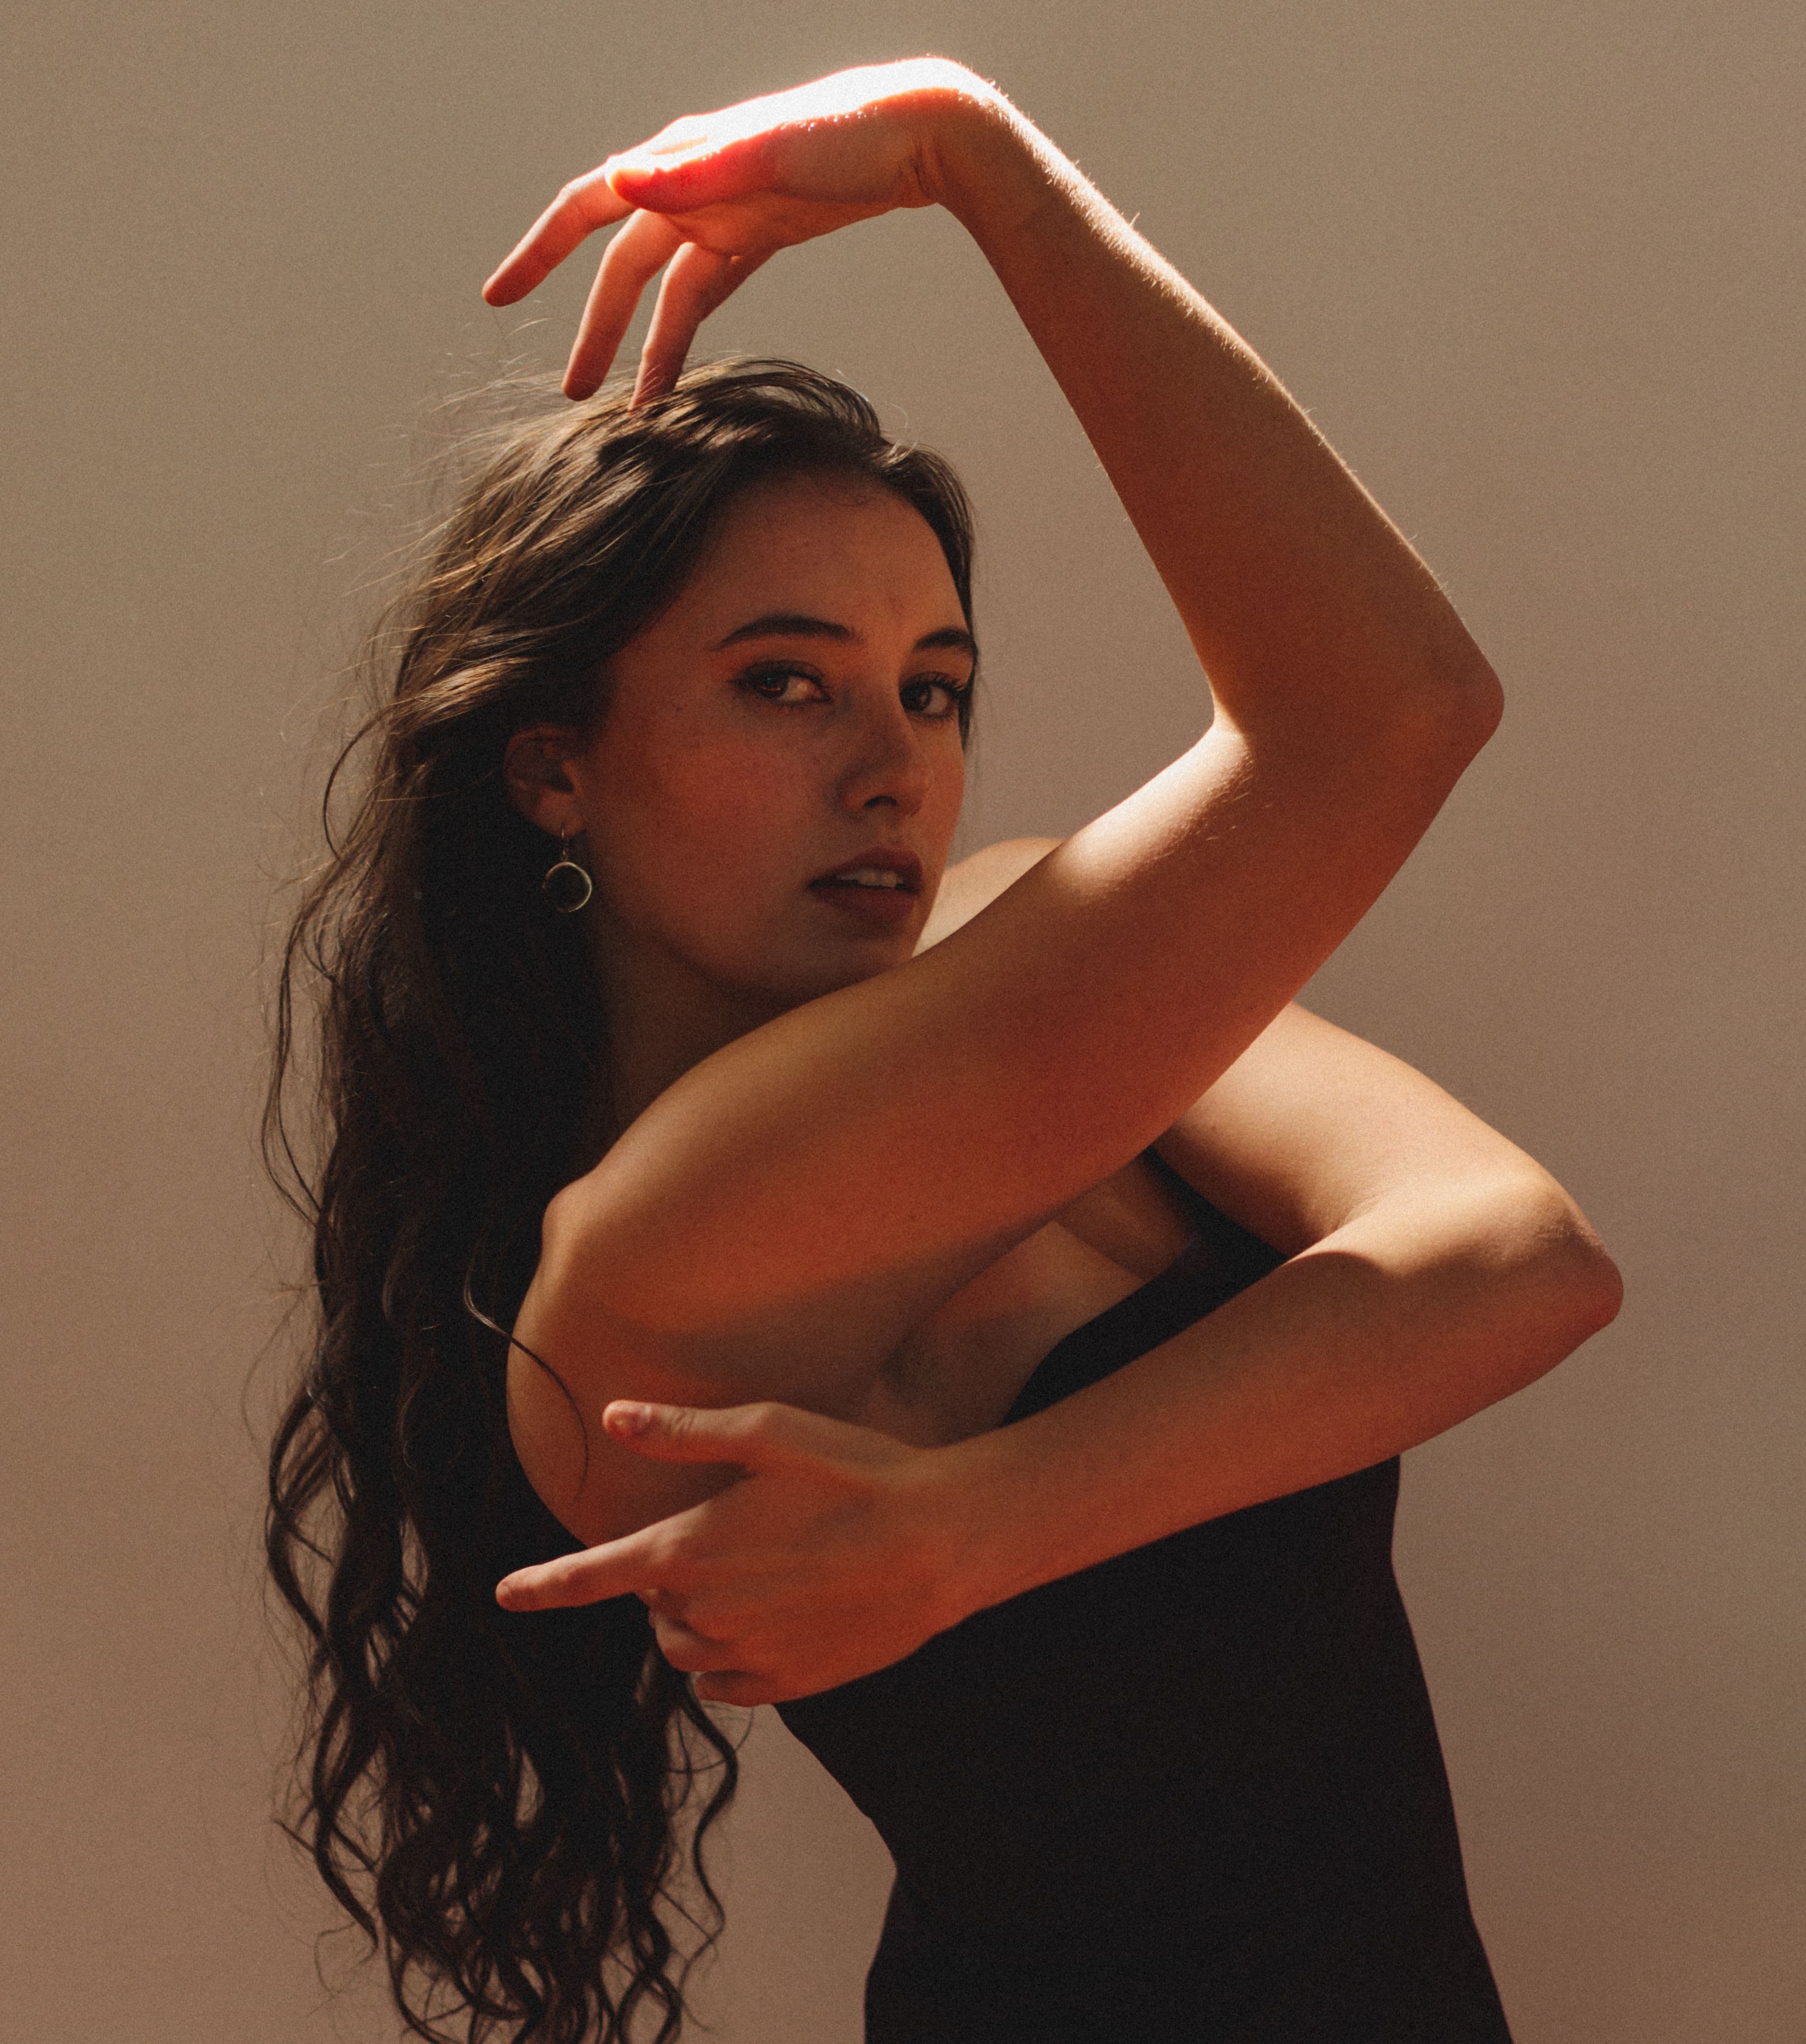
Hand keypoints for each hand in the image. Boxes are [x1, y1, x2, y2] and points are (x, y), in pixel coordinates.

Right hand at [481, 59, 1003, 402]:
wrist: (919, 131)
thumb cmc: (848, 132)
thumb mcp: (769, 152)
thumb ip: (694, 172)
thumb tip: (621, 183)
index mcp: (680, 159)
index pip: (587, 207)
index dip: (539, 252)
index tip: (498, 296)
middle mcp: (690, 186)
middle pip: (622, 267)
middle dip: (593, 328)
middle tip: (570, 394)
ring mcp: (723, 214)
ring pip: (663, 294)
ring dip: (643, 350)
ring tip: (627, 413)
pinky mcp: (758, 237)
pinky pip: (706, 298)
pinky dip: (687, 340)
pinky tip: (676, 385)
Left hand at [495, 1398, 973, 1705]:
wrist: (942, 1540)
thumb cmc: (858, 1471)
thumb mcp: (770, 1431)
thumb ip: (684, 1431)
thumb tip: (614, 1416)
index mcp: (692, 1549)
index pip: (593, 1576)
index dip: (544, 1584)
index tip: (505, 1593)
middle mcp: (708, 1611)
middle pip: (651, 1605)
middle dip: (670, 1575)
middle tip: (732, 1531)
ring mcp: (748, 1654)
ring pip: (682, 1649)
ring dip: (694, 1617)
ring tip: (754, 1572)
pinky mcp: (789, 1684)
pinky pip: (724, 1685)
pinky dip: (725, 1660)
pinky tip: (766, 1620)